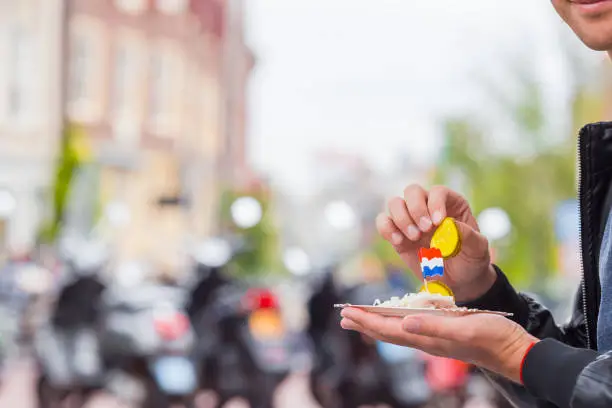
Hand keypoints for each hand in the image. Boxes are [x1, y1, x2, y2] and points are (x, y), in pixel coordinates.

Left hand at [340, 308, 537, 382]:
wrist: (514, 350)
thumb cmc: (493, 337)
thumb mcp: (465, 327)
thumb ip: (434, 326)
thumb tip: (404, 323)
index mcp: (428, 337)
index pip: (389, 329)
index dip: (367, 321)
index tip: (347, 313)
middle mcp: (427, 340)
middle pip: (388, 332)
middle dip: (365, 323)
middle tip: (344, 316)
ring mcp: (435, 339)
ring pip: (398, 332)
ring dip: (377, 324)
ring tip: (362, 319)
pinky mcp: (444, 335)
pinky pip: (412, 330)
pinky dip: (397, 323)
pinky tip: (397, 320)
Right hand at [376, 184, 495, 301]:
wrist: (458, 281)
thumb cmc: (470, 259)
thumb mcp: (478, 249)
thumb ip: (467, 235)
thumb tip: (448, 224)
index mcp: (450, 204)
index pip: (438, 192)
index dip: (435, 203)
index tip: (438, 222)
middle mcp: (428, 207)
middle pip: (412, 191)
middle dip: (416, 208)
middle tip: (424, 230)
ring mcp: (411, 220)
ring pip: (395, 203)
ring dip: (401, 218)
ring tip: (414, 237)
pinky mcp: (397, 234)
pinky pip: (383, 222)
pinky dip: (386, 228)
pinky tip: (398, 241)